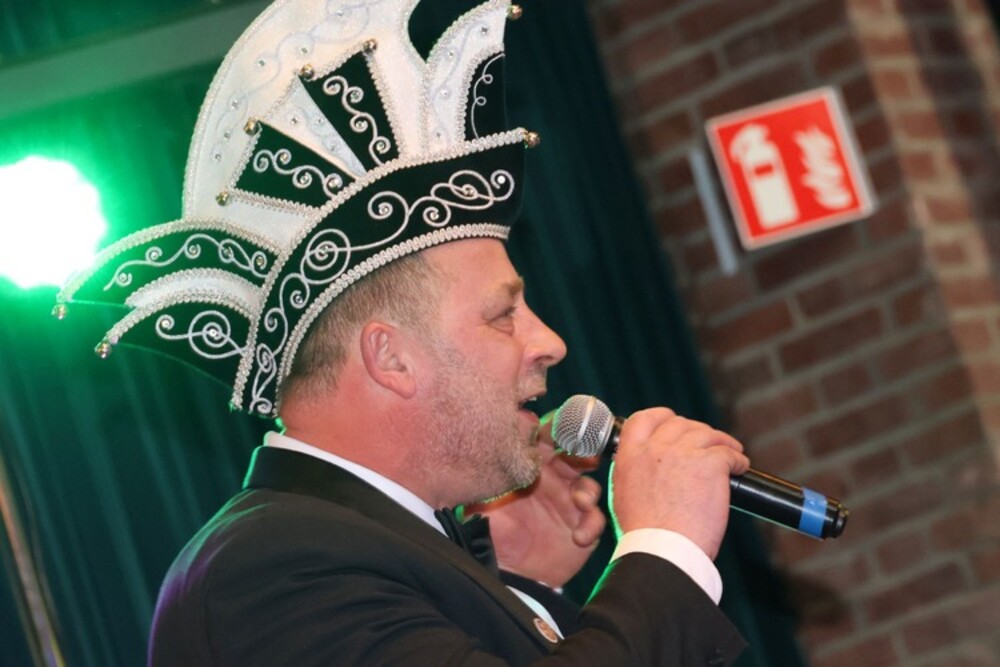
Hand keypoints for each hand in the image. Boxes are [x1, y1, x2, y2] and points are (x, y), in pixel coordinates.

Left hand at [467, 415, 604, 587]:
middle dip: (584, 453)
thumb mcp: (484, 500)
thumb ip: (490, 475)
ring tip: (580, 502)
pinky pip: (595, 521)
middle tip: (586, 456)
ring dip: (588, 491)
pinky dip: (591, 526)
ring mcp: (570, 504)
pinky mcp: (581, 528)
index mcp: (533, 466)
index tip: (561, 430)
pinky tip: (578, 536)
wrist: (505, 570)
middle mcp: (555, 481)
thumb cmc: (493, 530)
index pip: (549, 439)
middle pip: (577, 456)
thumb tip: (491, 447)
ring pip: (590, 486)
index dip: (557, 430)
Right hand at [610, 408, 749, 559]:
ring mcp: (682, 454)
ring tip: (731, 454)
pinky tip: (740, 468)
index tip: (674, 422)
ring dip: (721, 442)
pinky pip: (729, 452)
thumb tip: (647, 467)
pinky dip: (737, 459)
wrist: (663, 551)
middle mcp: (654, 449)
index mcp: (630, 456)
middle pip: (680, 424)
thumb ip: (633, 473)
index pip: (644, 419)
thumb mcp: (623, 495)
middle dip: (696, 431)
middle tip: (709, 445)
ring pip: (707, 434)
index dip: (663, 417)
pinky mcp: (709, 464)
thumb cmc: (645, 536)